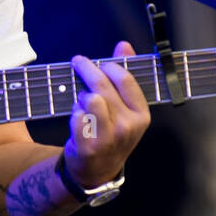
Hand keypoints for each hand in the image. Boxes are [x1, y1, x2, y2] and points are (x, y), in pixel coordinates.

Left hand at [64, 40, 150, 187]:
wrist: (98, 170)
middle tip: (78, 62)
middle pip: (103, 86)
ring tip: (82, 100)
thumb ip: (125, 75)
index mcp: (141, 115)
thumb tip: (124, 45)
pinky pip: (76, 117)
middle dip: (87, 70)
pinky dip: (74, 114)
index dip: (109, 65)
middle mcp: (128, 127)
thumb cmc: (112, 133)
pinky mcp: (89, 147)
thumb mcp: (126, 108)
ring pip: (89, 99)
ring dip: (81, 96)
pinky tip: (78, 120)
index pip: (125, 79)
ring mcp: (108, 138)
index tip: (98, 61)